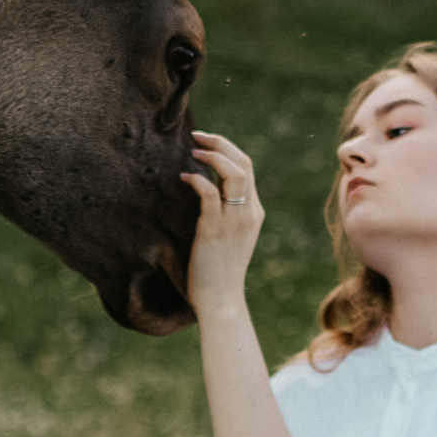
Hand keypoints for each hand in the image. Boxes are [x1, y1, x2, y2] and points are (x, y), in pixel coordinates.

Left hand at [182, 130, 265, 318]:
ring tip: (193, 150)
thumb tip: (205, 190)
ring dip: (212, 156)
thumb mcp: (230, 238)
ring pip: (233, 173)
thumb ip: (225, 214)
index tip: (206, 144)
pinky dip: (196, 180)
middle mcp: (248, 213)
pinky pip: (209, 194)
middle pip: (243, 163)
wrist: (221, 300)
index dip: (227, 150)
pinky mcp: (214, 230)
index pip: (247, 169)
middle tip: (198, 136)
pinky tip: (183, 177)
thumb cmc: (220, 272)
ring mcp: (233, 221)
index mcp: (253, 213)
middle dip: (221, 144)